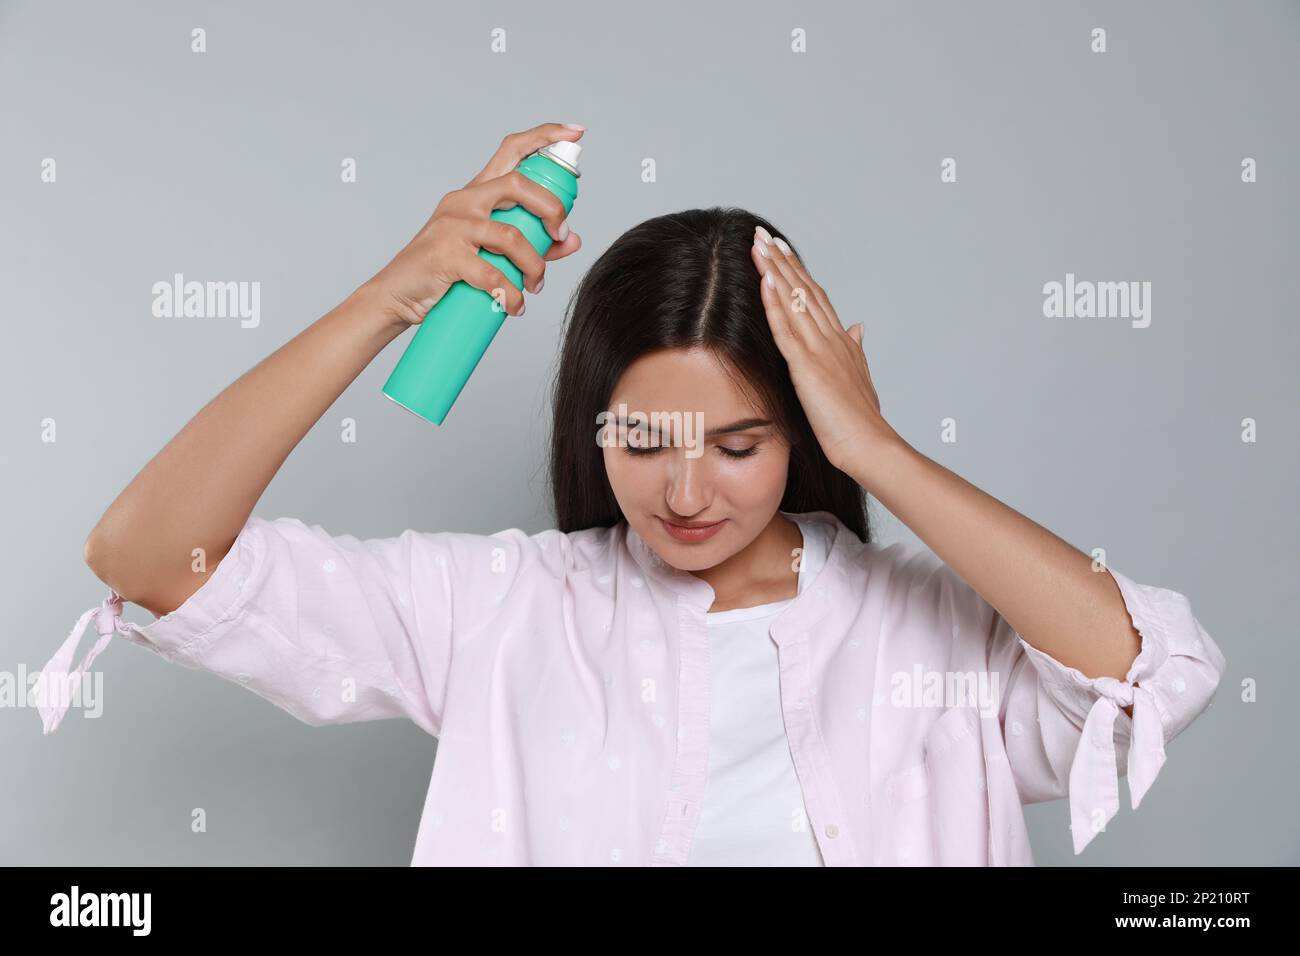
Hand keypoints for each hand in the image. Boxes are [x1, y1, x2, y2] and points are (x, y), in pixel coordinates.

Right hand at [362, 122, 585, 326]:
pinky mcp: (445, 255)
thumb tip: (573, 240)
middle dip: (551, 209)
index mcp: (476, 193)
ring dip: (534, 265)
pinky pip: (492, 276)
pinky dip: (510, 295)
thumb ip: (534, 244)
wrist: (398, 296)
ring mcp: (453, 226)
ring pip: (511, 236)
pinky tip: (513, 306)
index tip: (574, 133)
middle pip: (518, 185)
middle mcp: (463, 201)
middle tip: (560, 235)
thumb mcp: (491, 254)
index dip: (544, 136)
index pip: (511, 149)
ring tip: (535, 285)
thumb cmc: (445, 272)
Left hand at [749, 226, 897, 472]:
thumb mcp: (858, 376)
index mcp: (840, 340)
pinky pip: (787, 329)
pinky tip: (765, 280)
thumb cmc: (860, 420)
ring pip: (794, 300)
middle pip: (803, 288)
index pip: (815, 295)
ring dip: (774, 270)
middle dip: (782, 259)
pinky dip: (775, 303)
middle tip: (762, 234)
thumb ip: (856, 348)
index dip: (797, 270)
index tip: (781, 248)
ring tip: (758, 244)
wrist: (868, 444)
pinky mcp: (807, 367)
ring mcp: (819, 349)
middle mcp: (831, 337)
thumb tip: (859, 326)